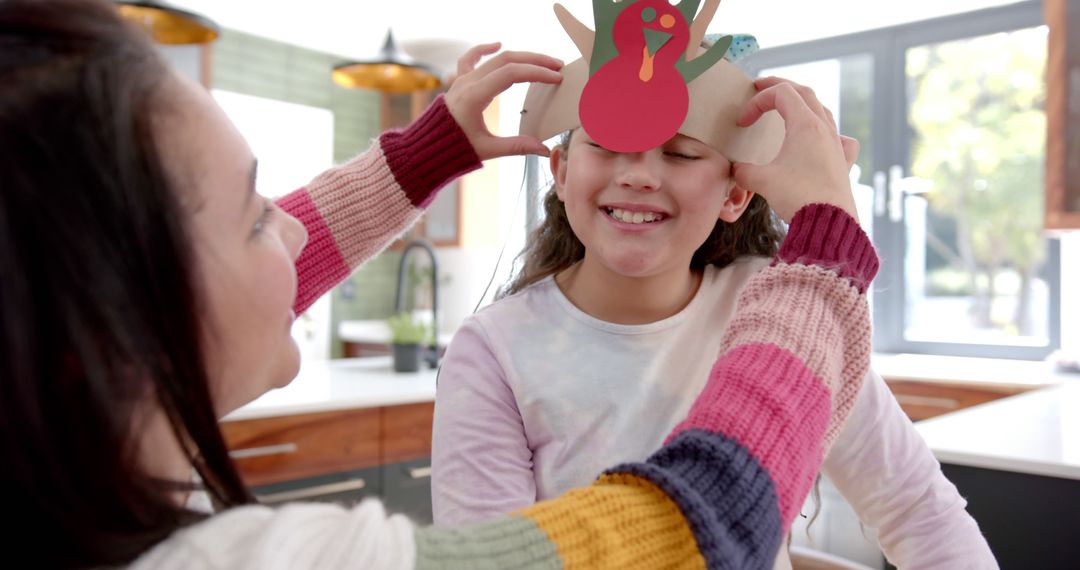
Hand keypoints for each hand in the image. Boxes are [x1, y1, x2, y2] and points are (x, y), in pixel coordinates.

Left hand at [443, 42, 562, 159]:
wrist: (427, 147)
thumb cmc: (454, 149)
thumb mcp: (488, 149)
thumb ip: (517, 147)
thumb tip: (544, 150)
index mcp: (475, 96)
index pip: (511, 74)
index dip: (536, 73)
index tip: (555, 78)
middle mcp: (468, 82)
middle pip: (507, 60)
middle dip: (535, 61)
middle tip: (557, 67)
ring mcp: (462, 79)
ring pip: (495, 58)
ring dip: (520, 56)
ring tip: (541, 61)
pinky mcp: (459, 81)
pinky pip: (471, 58)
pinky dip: (484, 49)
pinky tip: (498, 45)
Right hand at [731, 77, 859, 223]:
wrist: (828, 222)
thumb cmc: (798, 197)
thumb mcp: (761, 181)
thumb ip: (743, 171)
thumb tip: (736, 171)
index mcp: (805, 124)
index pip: (781, 93)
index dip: (757, 101)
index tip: (743, 122)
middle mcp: (824, 129)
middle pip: (804, 93)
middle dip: (780, 87)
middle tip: (761, 88)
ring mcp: (836, 145)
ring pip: (822, 111)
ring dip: (802, 105)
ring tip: (787, 111)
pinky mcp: (843, 163)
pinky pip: (840, 138)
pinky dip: (829, 132)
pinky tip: (826, 139)